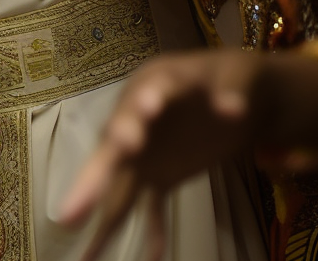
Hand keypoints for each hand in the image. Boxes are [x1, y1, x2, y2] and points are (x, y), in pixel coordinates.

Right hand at [57, 47, 317, 260]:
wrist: (244, 95)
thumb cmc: (236, 75)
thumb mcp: (241, 74)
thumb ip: (234, 89)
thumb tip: (232, 110)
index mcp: (153, 83)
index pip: (138, 101)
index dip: (132, 120)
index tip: (129, 141)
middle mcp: (138, 119)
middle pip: (113, 147)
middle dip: (96, 178)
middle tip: (73, 211)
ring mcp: (147, 150)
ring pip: (121, 182)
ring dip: (105, 215)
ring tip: (86, 255)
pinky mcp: (162, 173)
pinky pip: (150, 204)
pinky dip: (151, 229)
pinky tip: (153, 255)